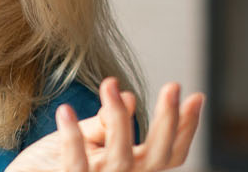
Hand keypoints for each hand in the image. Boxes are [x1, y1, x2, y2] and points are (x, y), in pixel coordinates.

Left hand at [6, 78, 204, 171]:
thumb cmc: (52, 163)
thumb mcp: (85, 138)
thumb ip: (106, 123)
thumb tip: (131, 97)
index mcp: (131, 167)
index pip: (169, 154)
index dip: (186, 128)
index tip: (195, 96)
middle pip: (157, 157)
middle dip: (168, 121)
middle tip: (173, 86)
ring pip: (122, 157)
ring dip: (119, 119)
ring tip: (110, 85)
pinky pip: (75, 163)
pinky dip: (72, 135)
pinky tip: (65, 111)